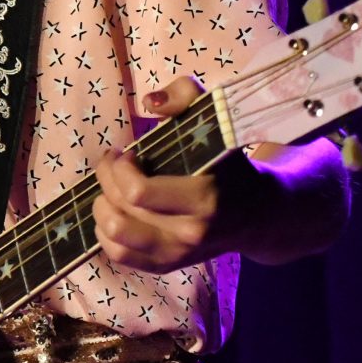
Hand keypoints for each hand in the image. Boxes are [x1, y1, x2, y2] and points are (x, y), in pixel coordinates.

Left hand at [92, 78, 277, 274]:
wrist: (260, 214)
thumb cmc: (230, 164)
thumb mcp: (217, 122)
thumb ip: (187, 97)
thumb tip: (150, 102)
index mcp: (204, 197)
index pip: (137, 192)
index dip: (119, 168)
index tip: (126, 152)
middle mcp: (190, 232)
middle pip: (121, 210)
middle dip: (106, 179)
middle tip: (113, 162)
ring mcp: (178, 253)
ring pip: (114, 237)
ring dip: (101, 207)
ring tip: (111, 188)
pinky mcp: (167, 265)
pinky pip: (119, 255)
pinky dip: (104, 233)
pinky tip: (114, 211)